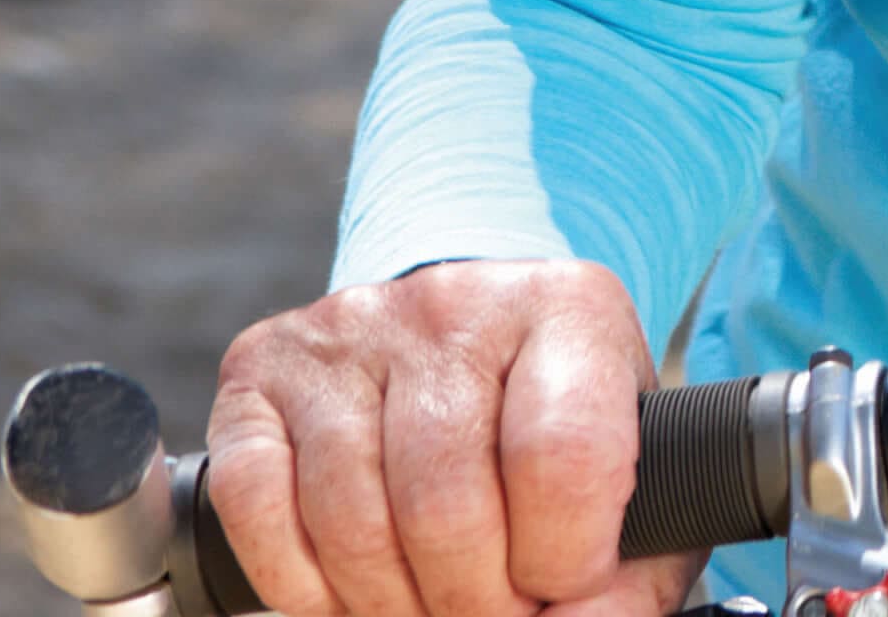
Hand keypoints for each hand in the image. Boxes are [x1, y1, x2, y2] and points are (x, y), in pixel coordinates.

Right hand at [203, 261, 694, 616]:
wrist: (470, 340)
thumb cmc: (553, 421)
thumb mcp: (629, 470)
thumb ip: (631, 571)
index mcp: (568, 308)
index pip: (562, 454)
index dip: (562, 559)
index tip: (563, 588)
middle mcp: (453, 301)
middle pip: (446, 503)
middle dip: (471, 603)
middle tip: (491, 613)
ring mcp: (349, 328)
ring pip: (352, 518)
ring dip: (389, 604)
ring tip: (428, 607)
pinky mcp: (261, 369)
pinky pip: (256, 506)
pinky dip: (300, 584)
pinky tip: (347, 594)